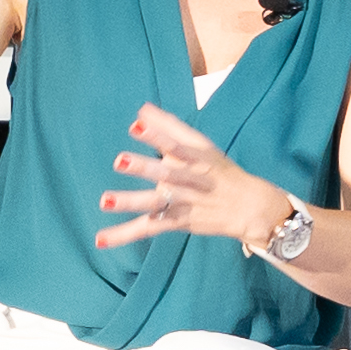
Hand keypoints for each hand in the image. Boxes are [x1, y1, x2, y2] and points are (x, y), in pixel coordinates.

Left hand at [95, 100, 289, 251]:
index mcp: (196, 158)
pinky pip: (148, 228)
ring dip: (131, 202)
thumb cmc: (220, 171)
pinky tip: (100, 239)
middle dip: (145, 168)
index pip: (177, 145)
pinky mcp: (178, 222)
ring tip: (104, 201)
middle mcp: (190, 181)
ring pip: (156, 204)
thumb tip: (142, 109)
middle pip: (167, 174)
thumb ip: (169, 127)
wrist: (250, 208)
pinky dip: (125, 234)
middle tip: (119, 161)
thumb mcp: (200, 145)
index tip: (134, 126)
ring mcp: (184, 204)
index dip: (157, 136)